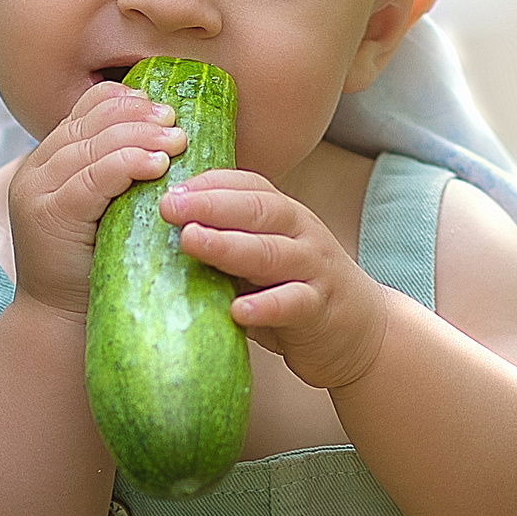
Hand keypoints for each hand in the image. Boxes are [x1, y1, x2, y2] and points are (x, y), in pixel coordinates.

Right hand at [4, 80, 186, 316]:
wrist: (62, 322)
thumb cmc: (97, 270)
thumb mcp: (108, 212)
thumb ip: (120, 177)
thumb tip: (172, 138)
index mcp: (49, 162)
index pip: (84, 112)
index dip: (124, 101)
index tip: (161, 105)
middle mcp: (36, 171)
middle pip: (89, 122)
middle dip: (138, 115)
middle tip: (175, 119)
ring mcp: (37, 192)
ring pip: (92, 145)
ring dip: (140, 136)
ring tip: (177, 139)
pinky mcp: (48, 216)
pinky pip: (92, 177)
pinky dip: (127, 165)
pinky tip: (156, 165)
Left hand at [162, 172, 390, 392]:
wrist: (359, 333)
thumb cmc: (295, 290)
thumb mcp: (262, 257)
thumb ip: (225, 242)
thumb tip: (157, 233)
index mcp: (283, 215)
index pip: (247, 186)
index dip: (208, 182)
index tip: (168, 185)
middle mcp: (301, 233)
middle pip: (258, 210)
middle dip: (211, 205)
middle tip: (169, 206)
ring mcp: (314, 270)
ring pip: (272, 252)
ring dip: (229, 246)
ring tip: (191, 241)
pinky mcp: (321, 310)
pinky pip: (293, 303)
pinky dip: (266, 306)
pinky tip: (237, 310)